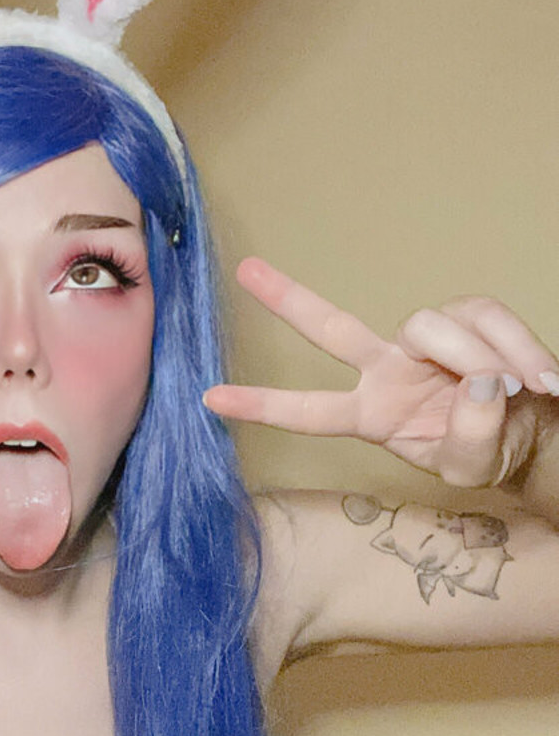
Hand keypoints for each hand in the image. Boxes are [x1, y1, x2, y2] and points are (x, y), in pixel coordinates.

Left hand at [203, 257, 558, 487]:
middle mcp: (387, 370)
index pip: (309, 411)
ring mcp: (424, 341)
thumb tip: (478, 382)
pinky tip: (542, 379)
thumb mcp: (473, 465)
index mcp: (373, 415)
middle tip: (246, 271)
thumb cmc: (490, 450)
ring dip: (480, 359)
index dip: (262, 406)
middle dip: (290, 300)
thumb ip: (469, 435)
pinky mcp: (468, 317)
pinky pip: (487, 318)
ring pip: (432, 327)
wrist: (536, 432)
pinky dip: (517, 348)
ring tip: (521, 391)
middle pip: (333, 329)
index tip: (209, 399)